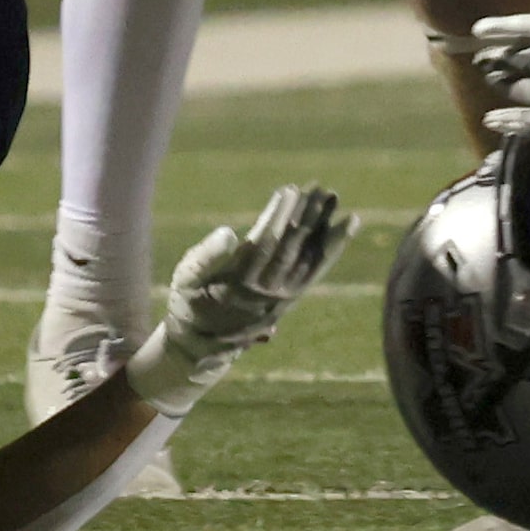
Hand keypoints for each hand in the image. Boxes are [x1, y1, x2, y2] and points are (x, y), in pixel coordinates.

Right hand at [126, 184, 355, 415]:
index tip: (289, 190)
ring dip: (325, 228)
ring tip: (336, 199)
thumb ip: (205, 256)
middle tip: (321, 188)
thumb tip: (229, 232)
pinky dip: (332, 248)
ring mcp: (284, 296)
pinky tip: (344, 229)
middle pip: (293, 247)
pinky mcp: (291, 297)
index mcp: (240, 282)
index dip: (278, 217)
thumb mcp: (185, 279)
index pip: (266, 244)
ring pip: (310, 258)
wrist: (204, 342)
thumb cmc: (190, 301)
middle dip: (308, 216)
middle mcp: (268, 291)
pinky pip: (316, 270)